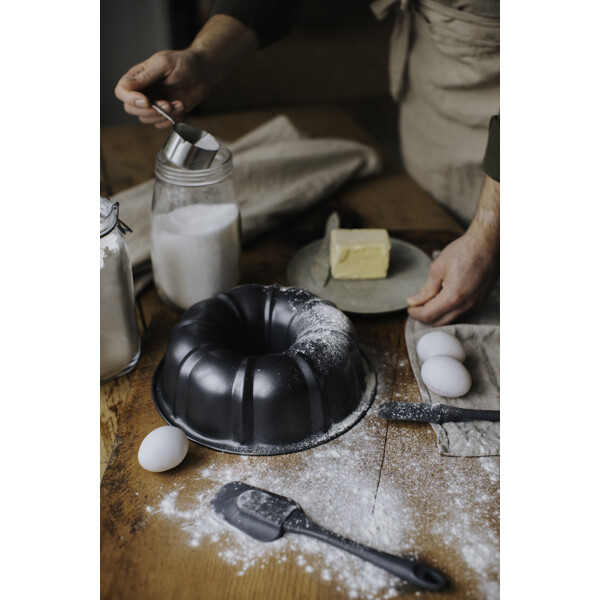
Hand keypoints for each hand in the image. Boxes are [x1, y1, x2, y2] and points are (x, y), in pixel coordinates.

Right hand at [115, 49, 208, 127]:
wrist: (203, 73)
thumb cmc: (184, 63)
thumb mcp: (164, 64)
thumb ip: (145, 76)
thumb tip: (126, 86)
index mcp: (138, 77)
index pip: (122, 91)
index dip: (131, 99)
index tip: (146, 101)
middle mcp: (143, 91)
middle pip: (131, 109)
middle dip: (149, 111)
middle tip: (166, 104)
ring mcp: (154, 103)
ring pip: (145, 119)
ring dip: (162, 115)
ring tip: (177, 103)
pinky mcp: (165, 113)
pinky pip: (160, 124)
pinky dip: (171, 120)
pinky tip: (180, 107)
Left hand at [407, 175, 499, 325]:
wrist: (487, 244)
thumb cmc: (463, 251)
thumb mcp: (438, 268)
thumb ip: (425, 289)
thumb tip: (413, 301)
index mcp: (453, 296)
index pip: (428, 315)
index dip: (415, 313)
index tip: (409, 308)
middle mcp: (466, 305)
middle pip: (439, 322)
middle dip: (424, 317)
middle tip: (416, 307)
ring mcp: (475, 305)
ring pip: (450, 320)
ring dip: (437, 315)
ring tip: (428, 302)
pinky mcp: (480, 302)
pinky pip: (461, 314)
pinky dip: (449, 312)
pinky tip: (442, 300)